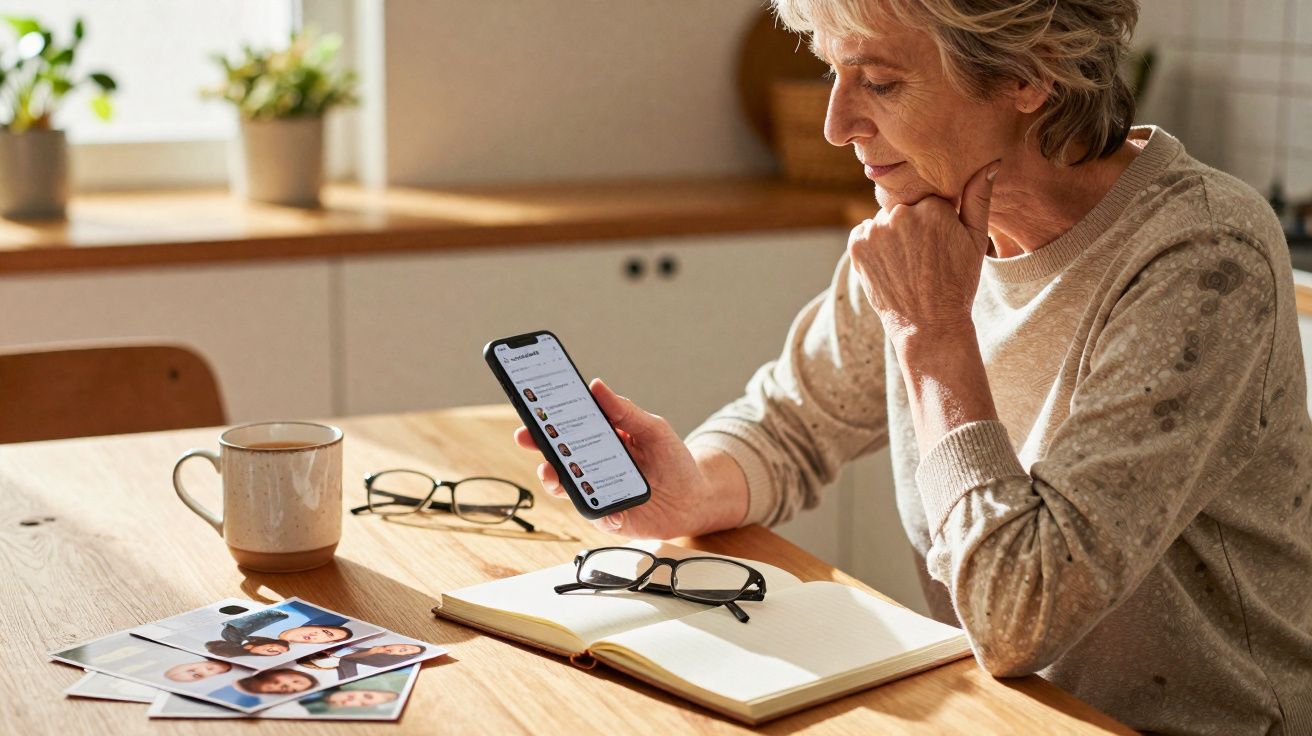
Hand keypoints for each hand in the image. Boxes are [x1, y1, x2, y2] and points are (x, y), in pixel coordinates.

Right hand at [512, 379, 743, 537]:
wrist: (694, 500)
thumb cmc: (674, 461)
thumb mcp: (654, 429)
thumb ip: (626, 411)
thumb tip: (597, 386)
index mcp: (602, 438)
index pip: (568, 426)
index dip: (546, 418)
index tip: (531, 408)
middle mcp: (593, 465)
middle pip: (558, 455)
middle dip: (539, 445)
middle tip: (528, 438)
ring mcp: (598, 491)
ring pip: (566, 487)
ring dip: (556, 480)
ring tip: (555, 474)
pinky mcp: (609, 517)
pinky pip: (597, 516)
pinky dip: (602, 514)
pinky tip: (611, 511)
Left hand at [849, 160, 998, 341]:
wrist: (928, 325)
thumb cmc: (957, 283)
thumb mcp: (975, 240)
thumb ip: (979, 197)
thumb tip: (990, 162)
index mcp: (933, 206)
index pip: (928, 199)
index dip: (934, 222)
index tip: (938, 245)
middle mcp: (901, 213)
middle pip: (904, 208)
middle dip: (911, 226)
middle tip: (922, 258)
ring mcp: (876, 230)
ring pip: (883, 221)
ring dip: (890, 236)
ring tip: (906, 264)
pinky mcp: (857, 245)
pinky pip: (864, 233)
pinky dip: (872, 246)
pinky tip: (889, 266)